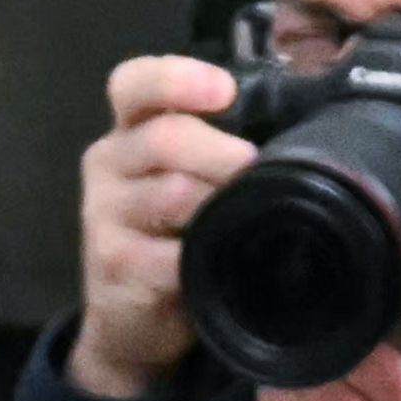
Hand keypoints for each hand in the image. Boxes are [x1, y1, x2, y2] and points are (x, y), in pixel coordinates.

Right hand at [64, 51, 254, 400]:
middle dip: (221, 152)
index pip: (133, 84)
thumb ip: (217, 147)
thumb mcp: (186, 181)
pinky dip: (204, 258)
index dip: (178, 79)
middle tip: (255, 169)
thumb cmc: (171, 236)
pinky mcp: (113, 263)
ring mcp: (104, 213)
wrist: (130, 320)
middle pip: (164, 138)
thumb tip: (296, 123)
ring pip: (173, 194)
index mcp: (129, 130)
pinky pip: (170, 254)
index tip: (224, 91)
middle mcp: (109, 162)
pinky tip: (222, 264)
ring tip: (244, 219)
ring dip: (219, 206)